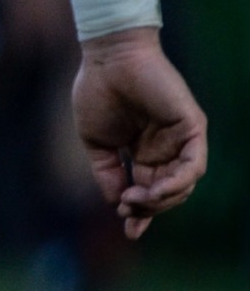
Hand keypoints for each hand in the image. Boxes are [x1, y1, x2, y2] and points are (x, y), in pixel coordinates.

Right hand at [73, 30, 207, 238]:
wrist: (107, 59)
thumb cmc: (96, 92)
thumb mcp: (96, 142)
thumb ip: (108, 173)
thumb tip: (118, 204)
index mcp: (143, 152)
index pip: (147, 190)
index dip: (140, 213)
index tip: (129, 231)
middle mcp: (165, 149)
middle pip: (167, 192)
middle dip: (149, 208)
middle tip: (127, 209)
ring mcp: (180, 139)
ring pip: (184, 185)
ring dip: (162, 199)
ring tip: (137, 199)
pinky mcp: (192, 127)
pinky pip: (194, 166)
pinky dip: (178, 182)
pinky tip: (156, 188)